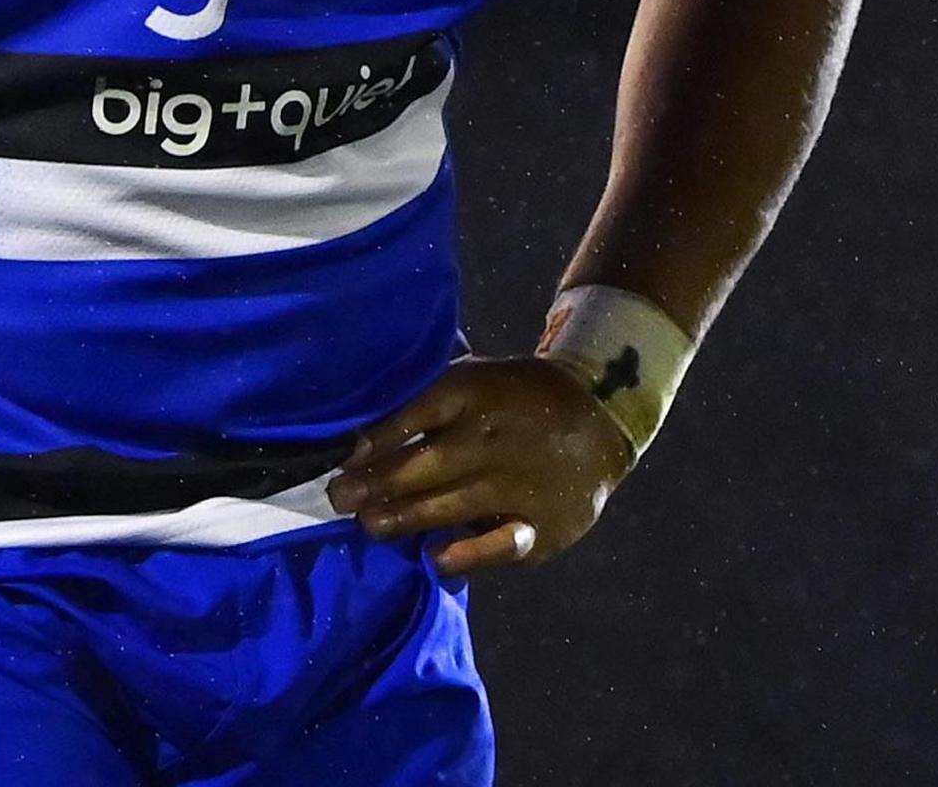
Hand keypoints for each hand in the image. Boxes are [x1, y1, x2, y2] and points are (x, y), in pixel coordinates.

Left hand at [326, 356, 636, 578]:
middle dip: (375, 484)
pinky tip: (437, 558)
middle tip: (338, 498)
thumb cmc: (514, 399)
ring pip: (451, 505)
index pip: (415, 414)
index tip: (341, 457)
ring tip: (368, 524)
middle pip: (424, 465)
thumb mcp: (474, 378)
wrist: (599, 418)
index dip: (375, 438)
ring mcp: (520, 483)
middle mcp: (494, 438)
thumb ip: (426, 398)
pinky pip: (502, 543)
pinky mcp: (543, 524)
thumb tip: (358, 426)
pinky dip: (471, 553)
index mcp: (475, 393)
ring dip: (404, 518)